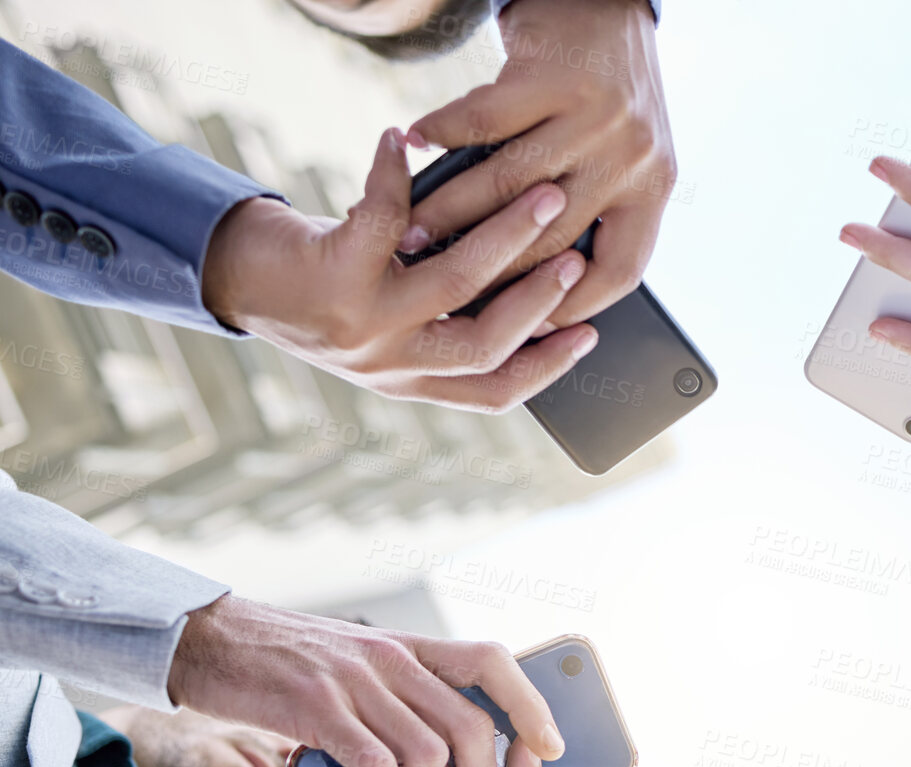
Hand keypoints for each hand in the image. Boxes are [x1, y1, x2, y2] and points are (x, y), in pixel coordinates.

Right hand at [169, 593, 564, 766]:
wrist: (205, 639)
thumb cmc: (284, 667)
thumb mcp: (357, 666)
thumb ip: (402, 697)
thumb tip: (450, 754)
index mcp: (407, 646)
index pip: (489, 661)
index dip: (528, 703)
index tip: (554, 746)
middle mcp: (390, 657)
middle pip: (470, 724)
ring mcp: (355, 680)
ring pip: (430, 751)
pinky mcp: (316, 708)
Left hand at [202, 127, 598, 412]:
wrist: (232, 281)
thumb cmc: (329, 291)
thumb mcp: (392, 323)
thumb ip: (447, 322)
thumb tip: (531, 287)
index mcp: (413, 381)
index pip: (495, 390)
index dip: (548, 367)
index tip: (589, 331)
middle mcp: (390, 364)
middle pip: (486, 340)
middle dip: (540, 296)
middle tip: (576, 252)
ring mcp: (361, 325)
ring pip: (455, 284)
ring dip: (506, 235)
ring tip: (542, 194)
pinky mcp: (332, 275)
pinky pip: (383, 220)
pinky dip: (394, 175)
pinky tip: (404, 143)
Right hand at [405, 0, 673, 325]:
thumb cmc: (600, 90)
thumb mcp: (618, 154)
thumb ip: (590, 208)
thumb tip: (521, 283)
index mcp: (653, 187)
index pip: (621, 270)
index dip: (572, 306)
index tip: (525, 328)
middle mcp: (633, 156)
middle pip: (552, 237)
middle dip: (486, 266)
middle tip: (435, 283)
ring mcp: (597, 117)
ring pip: (510, 185)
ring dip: (450, 211)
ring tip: (410, 231)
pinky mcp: (555, 77)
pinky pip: (486, 120)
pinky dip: (444, 132)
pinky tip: (415, 144)